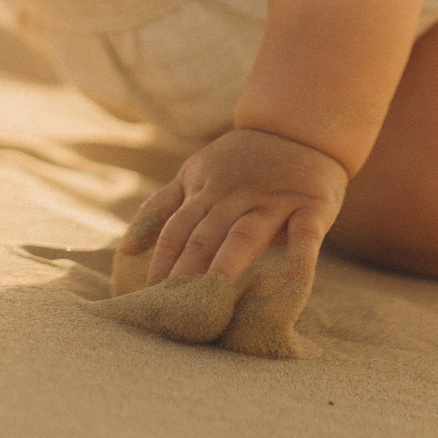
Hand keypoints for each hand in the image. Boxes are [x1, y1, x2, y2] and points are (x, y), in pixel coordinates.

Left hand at [128, 127, 347, 285]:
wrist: (299, 128)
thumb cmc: (241, 163)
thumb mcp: (196, 174)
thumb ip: (162, 209)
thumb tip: (126, 249)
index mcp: (204, 188)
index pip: (176, 229)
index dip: (161, 262)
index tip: (150, 297)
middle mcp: (235, 194)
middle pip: (204, 236)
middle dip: (186, 272)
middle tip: (175, 310)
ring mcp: (273, 201)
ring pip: (245, 235)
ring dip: (228, 264)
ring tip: (214, 297)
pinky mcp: (310, 208)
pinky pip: (304, 238)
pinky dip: (299, 262)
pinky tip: (291, 289)